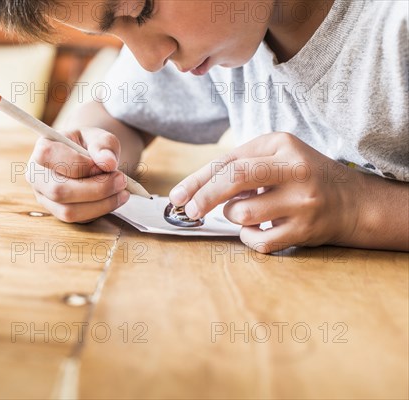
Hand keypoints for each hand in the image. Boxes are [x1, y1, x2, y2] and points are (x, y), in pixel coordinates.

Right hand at [27, 127, 129, 222]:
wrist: (92, 160)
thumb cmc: (92, 146)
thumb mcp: (99, 137)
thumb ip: (104, 145)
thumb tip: (108, 163)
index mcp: (42, 149)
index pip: (50, 157)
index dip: (80, 163)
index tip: (107, 164)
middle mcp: (37, 176)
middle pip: (58, 190)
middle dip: (95, 188)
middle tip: (122, 180)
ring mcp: (45, 198)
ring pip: (68, 211)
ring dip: (100, 204)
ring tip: (122, 191)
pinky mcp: (59, 213)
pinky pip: (79, 219)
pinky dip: (101, 210)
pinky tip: (115, 198)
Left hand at [169, 132, 363, 252]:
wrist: (353, 202)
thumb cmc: (301, 177)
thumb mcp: (275, 156)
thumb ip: (238, 165)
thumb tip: (192, 191)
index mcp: (282, 145)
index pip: (230, 162)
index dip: (197, 181)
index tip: (177, 196)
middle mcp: (295, 170)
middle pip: (235, 179)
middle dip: (203, 197)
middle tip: (190, 210)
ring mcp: (302, 202)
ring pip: (242, 213)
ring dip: (234, 216)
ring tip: (248, 211)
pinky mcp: (305, 230)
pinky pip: (258, 240)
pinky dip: (249, 237)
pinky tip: (259, 228)